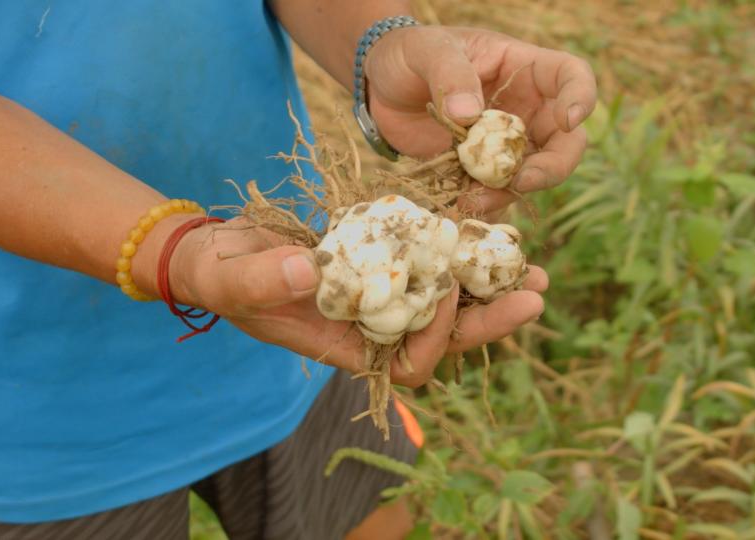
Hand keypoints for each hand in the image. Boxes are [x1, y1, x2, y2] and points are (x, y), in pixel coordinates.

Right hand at [169, 218, 546, 386]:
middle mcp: (372, 325)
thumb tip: (310, 272)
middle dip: (489, 320)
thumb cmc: (220, 276)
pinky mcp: (381, 259)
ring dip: (489, 286)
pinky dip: (458, 248)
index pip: (408, 364)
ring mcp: (380, 293)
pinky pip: (429, 260)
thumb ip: (263, 281)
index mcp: (344, 345)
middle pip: (444, 338)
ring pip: (446, 302)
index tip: (446, 290)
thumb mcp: (231, 280)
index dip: (436, 338)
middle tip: (535, 293)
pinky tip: (489, 228)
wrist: (219, 252)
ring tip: (532, 266)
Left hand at [364, 25, 596, 216]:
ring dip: (513, 191)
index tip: (570, 120)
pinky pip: (498, 191)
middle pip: (567, 140)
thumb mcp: (427, 51)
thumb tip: (470, 114)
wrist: (380, 88)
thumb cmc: (410, 54)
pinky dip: (487, 201)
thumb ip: (449, 74)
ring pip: (535, 173)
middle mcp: (526, 108)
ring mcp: (507, 142)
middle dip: (555, 165)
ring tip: (475, 197)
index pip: (572, 77)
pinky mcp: (483, 169)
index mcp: (524, 69)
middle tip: (524, 180)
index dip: (582, 97)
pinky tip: (462, 201)